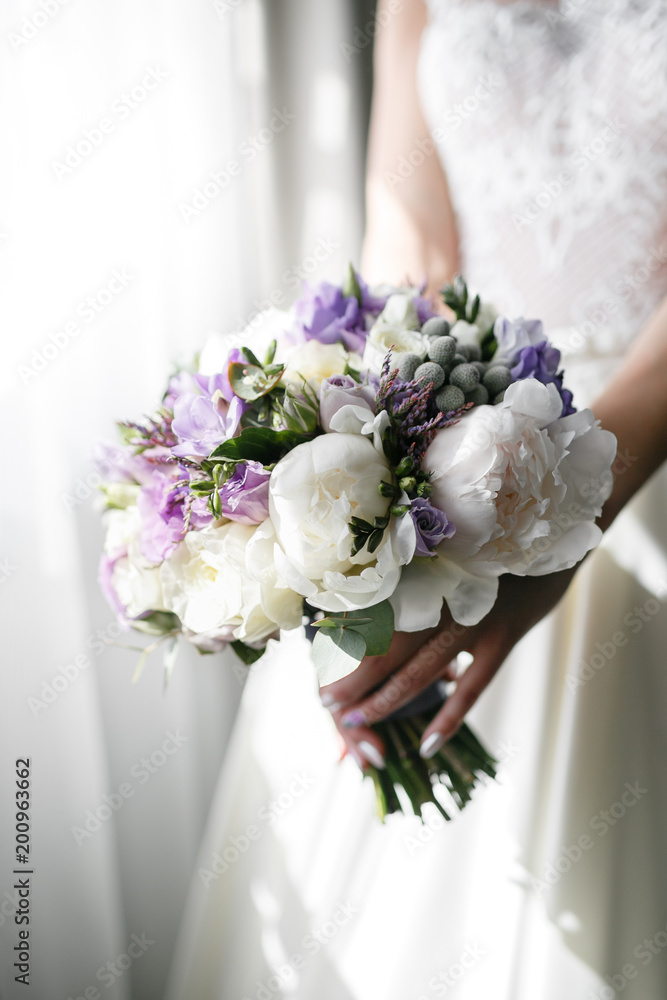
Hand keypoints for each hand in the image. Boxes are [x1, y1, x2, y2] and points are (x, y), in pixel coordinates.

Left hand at [320, 568, 576, 767]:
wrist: (550, 535)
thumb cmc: (489, 545)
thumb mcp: (447, 550)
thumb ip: (414, 573)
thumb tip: (373, 595)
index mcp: (420, 572)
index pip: (371, 614)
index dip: (342, 643)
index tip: (318, 662)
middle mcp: (440, 595)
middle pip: (385, 647)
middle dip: (352, 678)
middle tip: (325, 701)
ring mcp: (472, 619)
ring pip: (419, 672)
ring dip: (384, 700)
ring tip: (354, 721)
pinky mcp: (502, 638)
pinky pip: (470, 689)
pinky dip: (448, 718)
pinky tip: (425, 745)